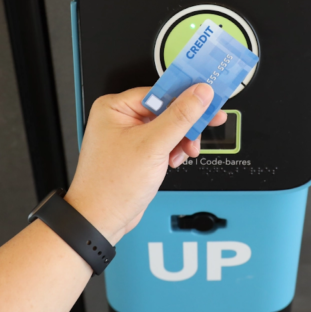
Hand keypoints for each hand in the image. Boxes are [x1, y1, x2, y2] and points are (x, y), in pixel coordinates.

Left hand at [64, 84, 226, 244]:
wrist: (102, 220)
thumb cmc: (111, 186)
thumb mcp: (153, 146)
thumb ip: (180, 117)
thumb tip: (199, 93)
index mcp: (115, 107)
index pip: (160, 91)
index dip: (186, 95)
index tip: (208, 95)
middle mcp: (120, 118)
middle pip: (167, 109)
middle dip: (186, 123)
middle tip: (207, 124)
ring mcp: (129, 136)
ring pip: (168, 127)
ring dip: (181, 139)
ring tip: (185, 151)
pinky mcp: (138, 152)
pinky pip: (164, 142)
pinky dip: (174, 150)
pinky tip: (173, 160)